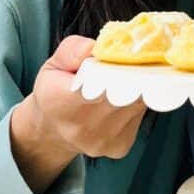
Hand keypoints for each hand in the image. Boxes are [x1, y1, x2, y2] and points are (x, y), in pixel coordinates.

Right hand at [10, 36, 146, 193]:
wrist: (53, 131)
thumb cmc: (55, 91)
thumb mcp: (53, 65)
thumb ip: (71, 51)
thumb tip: (93, 47)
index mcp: (60, 102)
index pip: (98, 83)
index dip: (119, 69)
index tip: (131, 56)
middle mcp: (82, 126)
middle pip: (125, 94)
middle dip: (136, 75)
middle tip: (140, 59)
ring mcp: (103, 140)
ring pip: (137, 104)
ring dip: (141, 87)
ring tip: (132, 75)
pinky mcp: (120, 146)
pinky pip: (139, 117)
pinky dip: (138, 103)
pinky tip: (127, 97)